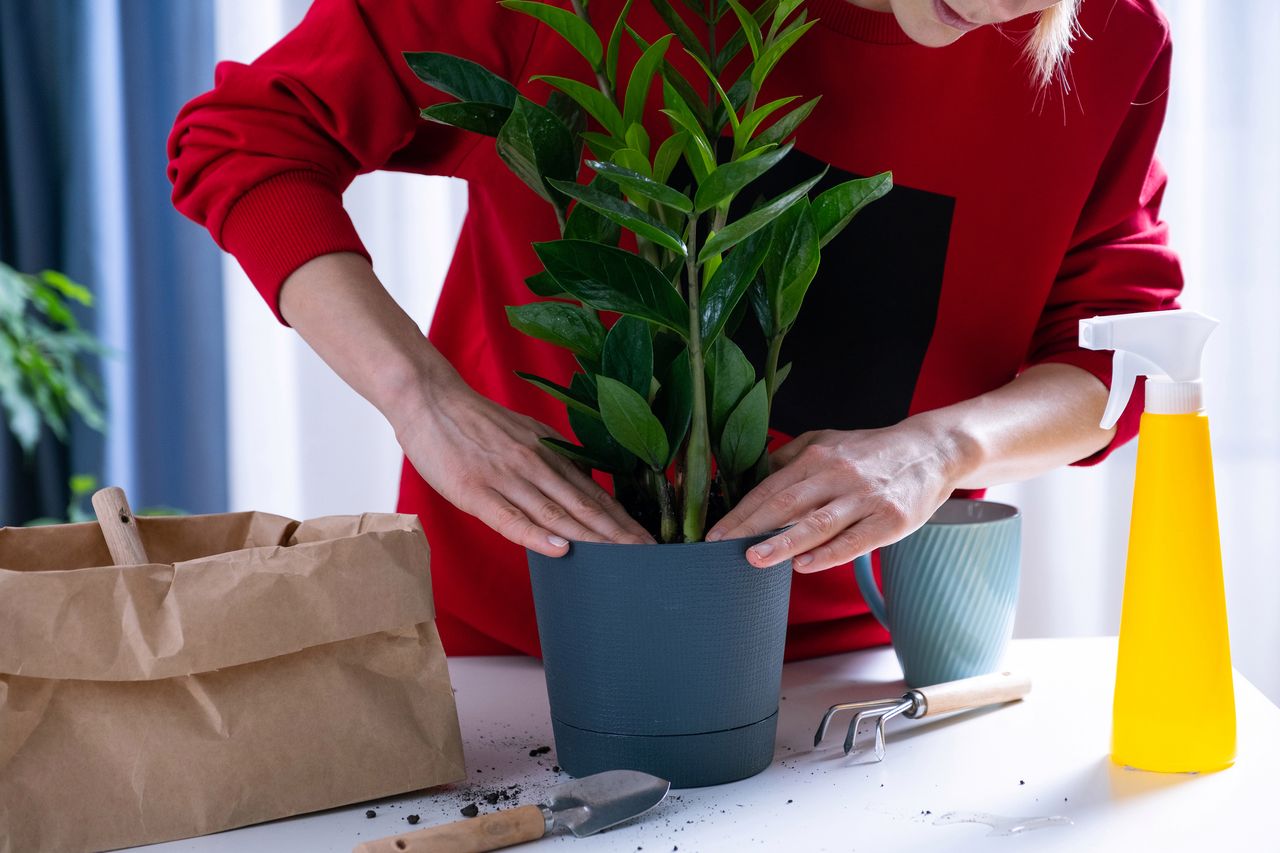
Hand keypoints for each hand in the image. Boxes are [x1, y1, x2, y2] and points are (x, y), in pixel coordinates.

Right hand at [394, 376, 654, 556]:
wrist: (428, 398)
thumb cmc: (473, 422)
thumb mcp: (524, 434)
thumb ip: (552, 461)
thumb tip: (581, 485)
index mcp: (548, 453)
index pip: (593, 492)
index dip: (622, 518)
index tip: (648, 539)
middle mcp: (534, 463)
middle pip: (585, 505)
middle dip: (619, 533)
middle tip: (649, 555)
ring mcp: (505, 477)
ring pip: (557, 513)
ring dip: (592, 538)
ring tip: (622, 558)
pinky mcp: (475, 490)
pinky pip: (510, 518)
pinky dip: (538, 534)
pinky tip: (561, 549)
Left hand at [705, 421, 963, 571]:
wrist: (931, 450)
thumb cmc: (871, 452)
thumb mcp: (827, 442)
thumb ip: (790, 459)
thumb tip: (751, 478)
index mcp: (818, 457)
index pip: (770, 487)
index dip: (740, 511)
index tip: (714, 533)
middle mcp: (838, 475)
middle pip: (786, 503)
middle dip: (750, 527)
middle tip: (720, 548)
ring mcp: (865, 498)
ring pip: (817, 523)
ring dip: (783, 542)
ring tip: (754, 559)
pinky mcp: (890, 520)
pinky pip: (854, 541)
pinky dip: (828, 554)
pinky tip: (804, 566)